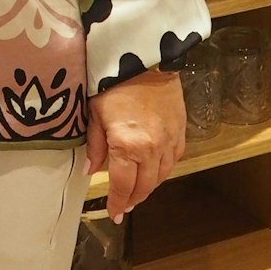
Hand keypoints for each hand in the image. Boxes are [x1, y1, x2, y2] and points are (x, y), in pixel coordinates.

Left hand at [85, 69, 185, 222]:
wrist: (146, 56)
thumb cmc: (114, 82)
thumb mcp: (95, 113)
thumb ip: (95, 145)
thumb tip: (89, 171)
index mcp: (128, 146)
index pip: (123, 185)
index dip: (118, 202)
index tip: (114, 213)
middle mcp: (152, 149)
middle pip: (145, 185)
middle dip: (133, 198)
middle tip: (124, 205)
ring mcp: (170, 140)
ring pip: (162, 175)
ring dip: (149, 186)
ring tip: (138, 190)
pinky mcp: (181, 130)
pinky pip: (174, 159)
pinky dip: (164, 168)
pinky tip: (155, 169)